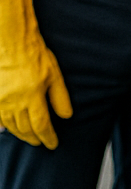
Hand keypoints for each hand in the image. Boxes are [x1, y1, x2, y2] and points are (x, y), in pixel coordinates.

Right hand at [0, 0, 72, 148]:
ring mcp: (0, 101)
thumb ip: (60, 98)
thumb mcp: (54, 75)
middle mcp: (13, 103)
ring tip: (29, 138)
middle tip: (41, 143)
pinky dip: (4, 126)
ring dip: (20, 134)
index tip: (53, 145)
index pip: (41, 126)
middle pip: (24, 129)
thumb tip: (66, 116)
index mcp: (32, 98)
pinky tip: (8, 129)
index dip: (48, 137)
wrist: (10, 43)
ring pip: (10, 125)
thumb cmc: (34, 55)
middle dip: (34, 138)